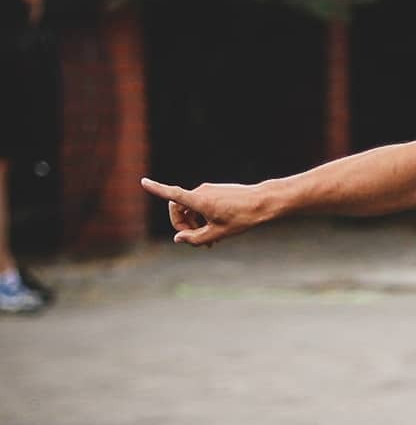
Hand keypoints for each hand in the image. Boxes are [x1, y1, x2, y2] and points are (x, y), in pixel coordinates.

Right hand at [140, 177, 269, 246]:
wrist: (263, 203)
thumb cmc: (242, 218)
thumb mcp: (219, 233)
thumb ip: (196, 238)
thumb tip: (178, 239)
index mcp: (198, 200)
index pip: (172, 193)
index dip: (157, 189)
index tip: (143, 182)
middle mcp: (200, 192)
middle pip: (179, 208)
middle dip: (183, 226)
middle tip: (197, 242)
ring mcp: (207, 190)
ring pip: (191, 209)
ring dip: (195, 225)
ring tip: (210, 242)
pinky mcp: (215, 192)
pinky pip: (201, 205)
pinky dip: (202, 218)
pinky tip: (216, 232)